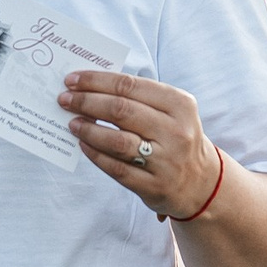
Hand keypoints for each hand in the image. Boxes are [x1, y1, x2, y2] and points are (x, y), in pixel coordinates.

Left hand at [59, 71, 218, 217]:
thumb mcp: (171, 111)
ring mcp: (166, 161)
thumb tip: (89, 85)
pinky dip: (95, 155)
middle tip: (64, 99)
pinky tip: (83, 145)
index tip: (71, 80)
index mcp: (180, 104)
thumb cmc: (175, 137)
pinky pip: (117, 169)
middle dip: (86, 102)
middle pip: (121, 111)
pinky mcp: (154, 186)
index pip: (130, 86)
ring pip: (118, 141)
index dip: (96, 81)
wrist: (201, 183)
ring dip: (88, 130)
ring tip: (72, 123)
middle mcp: (176, 131)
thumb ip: (137, 97)